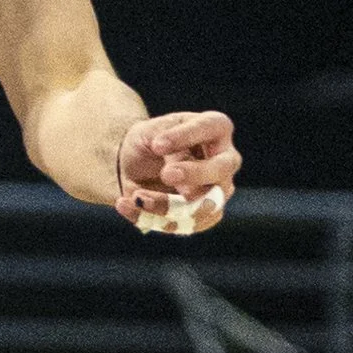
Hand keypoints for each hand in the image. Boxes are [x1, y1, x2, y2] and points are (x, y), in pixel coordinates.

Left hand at [114, 111, 240, 237]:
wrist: (134, 165)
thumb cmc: (149, 141)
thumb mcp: (148, 131)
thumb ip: (161, 141)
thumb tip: (172, 170)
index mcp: (215, 128)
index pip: (211, 127)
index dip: (187, 136)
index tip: (157, 145)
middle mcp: (224, 160)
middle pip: (221, 169)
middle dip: (195, 174)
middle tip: (167, 174)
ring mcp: (218, 191)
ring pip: (204, 205)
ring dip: (167, 204)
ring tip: (137, 196)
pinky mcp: (203, 217)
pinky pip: (184, 225)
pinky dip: (153, 219)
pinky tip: (127, 205)